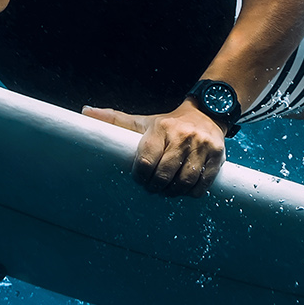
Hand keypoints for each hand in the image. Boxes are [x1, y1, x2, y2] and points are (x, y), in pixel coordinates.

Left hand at [81, 100, 226, 195]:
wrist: (207, 114)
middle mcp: (183, 136)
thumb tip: (85, 112)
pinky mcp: (218, 157)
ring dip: (173, 192)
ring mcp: (202, 146)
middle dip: (155, 186)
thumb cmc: (168, 124)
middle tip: (152, 187)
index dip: (139, 176)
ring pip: (184, 182)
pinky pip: (202, 184)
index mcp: (161, 128)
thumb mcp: (143, 121)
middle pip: (164, 174)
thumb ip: (115, 120)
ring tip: (167, 189)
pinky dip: (192, 192)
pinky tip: (185, 188)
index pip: (145, 161)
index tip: (138, 178)